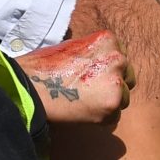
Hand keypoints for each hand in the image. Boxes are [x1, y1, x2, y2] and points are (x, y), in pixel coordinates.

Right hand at [18, 30, 132, 125]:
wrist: (31, 86)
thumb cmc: (45, 67)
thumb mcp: (73, 48)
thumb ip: (94, 56)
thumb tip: (103, 68)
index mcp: (107, 40)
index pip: (121, 58)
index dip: (109, 70)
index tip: (96, 77)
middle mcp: (117, 58)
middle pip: (128, 78)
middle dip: (114, 86)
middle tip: (93, 93)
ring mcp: (116, 82)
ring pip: (123, 99)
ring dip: (108, 104)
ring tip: (85, 104)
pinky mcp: (111, 104)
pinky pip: (114, 117)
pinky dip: (102, 118)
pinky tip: (83, 113)